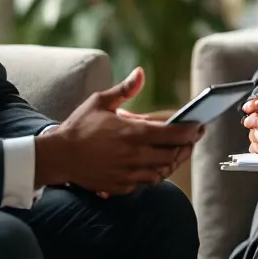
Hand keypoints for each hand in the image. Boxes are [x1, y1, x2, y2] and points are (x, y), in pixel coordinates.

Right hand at [35, 68, 202, 194]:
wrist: (58, 156)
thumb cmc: (79, 126)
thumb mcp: (100, 101)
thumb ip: (124, 89)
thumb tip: (140, 72)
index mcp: (131, 132)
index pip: (172, 134)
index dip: (190, 131)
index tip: (199, 126)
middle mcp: (133, 155)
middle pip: (172, 155)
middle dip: (186, 147)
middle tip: (193, 139)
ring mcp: (127, 173)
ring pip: (162, 172)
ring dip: (173, 162)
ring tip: (179, 151)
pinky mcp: (120, 186)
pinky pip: (146, 183)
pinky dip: (156, 174)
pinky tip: (157, 164)